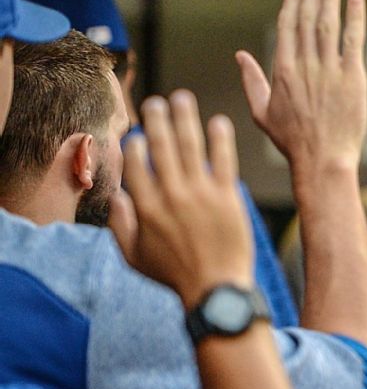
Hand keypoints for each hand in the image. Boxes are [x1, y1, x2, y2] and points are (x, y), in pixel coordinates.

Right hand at [108, 91, 252, 309]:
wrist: (216, 290)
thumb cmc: (175, 276)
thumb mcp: (134, 257)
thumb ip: (119, 225)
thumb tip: (117, 196)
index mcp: (146, 208)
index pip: (135, 164)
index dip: (136, 144)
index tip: (139, 135)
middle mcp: (171, 196)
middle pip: (161, 146)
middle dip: (156, 119)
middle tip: (156, 102)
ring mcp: (201, 195)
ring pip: (190, 146)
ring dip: (185, 118)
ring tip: (182, 99)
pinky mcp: (228, 198)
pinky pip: (223, 161)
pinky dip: (220, 139)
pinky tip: (218, 121)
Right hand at [236, 0, 366, 183]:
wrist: (323, 160)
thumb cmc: (293, 141)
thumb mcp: (262, 111)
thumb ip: (251, 80)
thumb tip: (240, 55)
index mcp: (282, 70)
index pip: (287, 26)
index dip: (293, 1)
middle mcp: (305, 66)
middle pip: (308, 19)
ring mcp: (330, 71)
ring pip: (329, 25)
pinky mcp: (353, 79)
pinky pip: (353, 41)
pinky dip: (355, 19)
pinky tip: (356, 0)